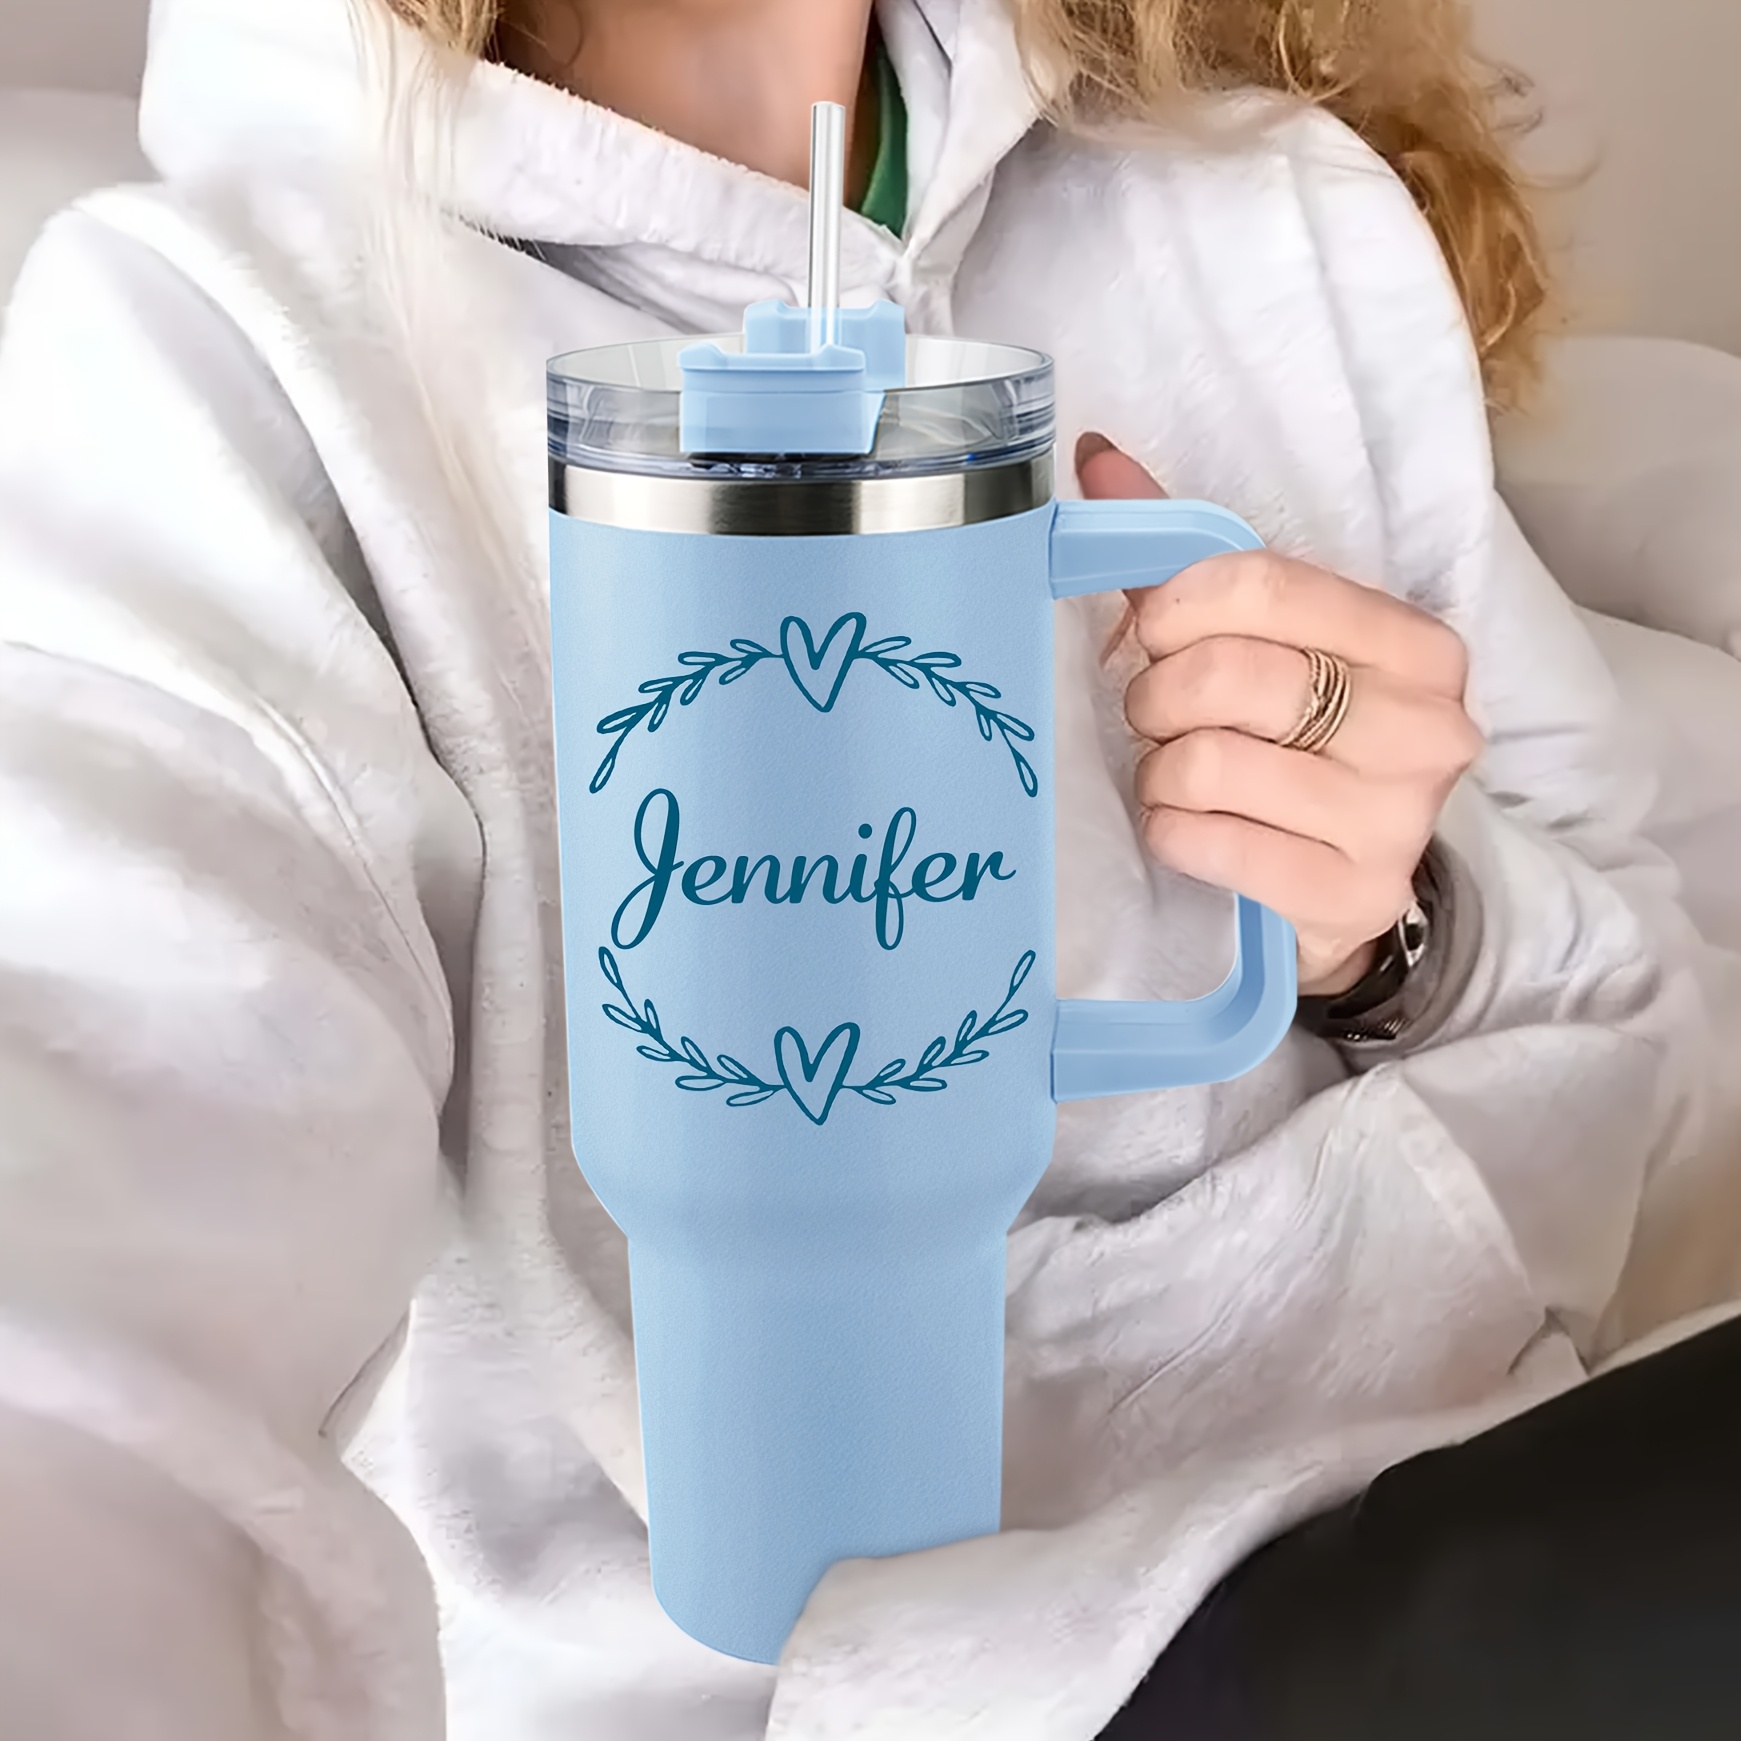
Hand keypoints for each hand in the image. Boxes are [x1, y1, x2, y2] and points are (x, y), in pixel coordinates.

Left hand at [1077, 434, 1481, 996]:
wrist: (1345, 887)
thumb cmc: (1298, 749)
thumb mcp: (1264, 646)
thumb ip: (1186, 556)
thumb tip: (1097, 455)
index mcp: (1414, 643)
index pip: (1263, 586)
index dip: (1175, 605)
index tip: (1152, 631)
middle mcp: (1425, 726)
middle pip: (1228, 675)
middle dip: (1158, 696)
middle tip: (1156, 718)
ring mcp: (1395, 818)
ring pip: (1205, 763)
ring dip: (1159, 772)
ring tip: (1177, 778)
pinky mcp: (1350, 895)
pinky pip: (1203, 840)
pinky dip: (1169, 832)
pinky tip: (1191, 830)